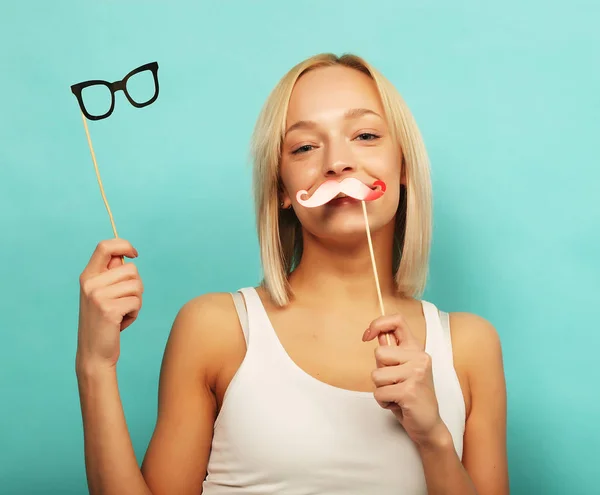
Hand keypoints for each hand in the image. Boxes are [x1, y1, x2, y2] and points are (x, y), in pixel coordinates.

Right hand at [76, 239, 142, 372]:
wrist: (93, 353)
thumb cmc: (104, 322)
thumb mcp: (102, 295)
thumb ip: (111, 275)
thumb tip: (126, 256)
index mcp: (87, 276)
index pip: (105, 246)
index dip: (124, 245)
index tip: (134, 254)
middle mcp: (90, 283)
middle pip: (131, 269)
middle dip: (136, 286)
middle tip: (124, 302)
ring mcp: (98, 296)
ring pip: (137, 286)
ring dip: (136, 301)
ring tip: (122, 313)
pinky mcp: (109, 309)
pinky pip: (137, 302)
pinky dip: (135, 313)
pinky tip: (122, 322)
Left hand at [363, 314, 447, 447]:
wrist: (428, 425)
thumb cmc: (411, 396)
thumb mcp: (401, 369)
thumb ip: (391, 352)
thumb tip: (375, 334)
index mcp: (416, 349)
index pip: (397, 321)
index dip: (377, 324)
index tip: (367, 336)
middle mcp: (419, 358)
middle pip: (379, 353)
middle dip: (379, 372)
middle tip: (394, 383)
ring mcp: (416, 374)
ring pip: (376, 375)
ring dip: (381, 389)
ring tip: (396, 394)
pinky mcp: (410, 391)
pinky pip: (379, 393)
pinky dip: (383, 402)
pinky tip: (397, 404)